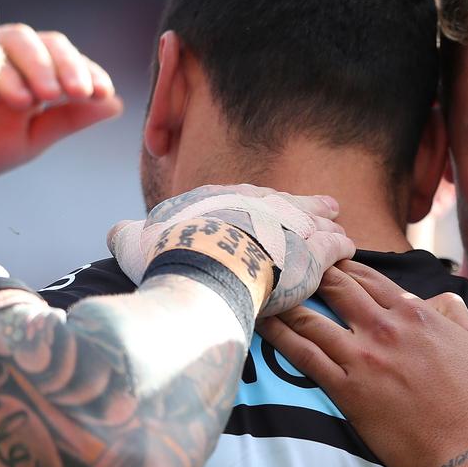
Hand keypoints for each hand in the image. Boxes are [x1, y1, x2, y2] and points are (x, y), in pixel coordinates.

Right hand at [0, 24, 123, 179]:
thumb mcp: (35, 136)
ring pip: (19, 39)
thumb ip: (72, 118)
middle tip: (80, 93)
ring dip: (39, 65)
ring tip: (49, 96)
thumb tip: (117, 105)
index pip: (69, 59)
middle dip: (68, 66)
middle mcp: (13, 54)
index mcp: (37, 69)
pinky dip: (6, 74)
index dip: (89, 72)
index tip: (103, 93)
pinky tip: (20, 99)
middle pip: (48, 42)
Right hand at [108, 184, 355, 314]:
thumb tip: (119, 231)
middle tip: (323, 206)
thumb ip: (130, 233)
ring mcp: (290, 224)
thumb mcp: (135, 240)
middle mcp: (260, 204)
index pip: (245, 198)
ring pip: (315, 220)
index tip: (267, 206)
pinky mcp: (313, 250)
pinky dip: (341, 248)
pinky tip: (348, 251)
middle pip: (286, 202)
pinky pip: (335, 246)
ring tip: (339, 228)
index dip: (258, 203)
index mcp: (220, 198)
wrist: (202, 268)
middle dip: (303, 205)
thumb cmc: (166, 255)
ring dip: (326, 225)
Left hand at [260, 261, 467, 466]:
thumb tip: (436, 298)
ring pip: (311, 318)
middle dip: (310, 272)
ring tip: (267, 291)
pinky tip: (263, 325)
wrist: (467, 446)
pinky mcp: (347, 389)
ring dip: (287, 301)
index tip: (325, 260)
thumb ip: (453, 312)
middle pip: (335, 287)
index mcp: (414, 313)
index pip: (368, 277)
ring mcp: (363, 357)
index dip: (343, 265)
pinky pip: (303, 356)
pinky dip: (280, 337)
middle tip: (289, 267)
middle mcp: (384, 327)